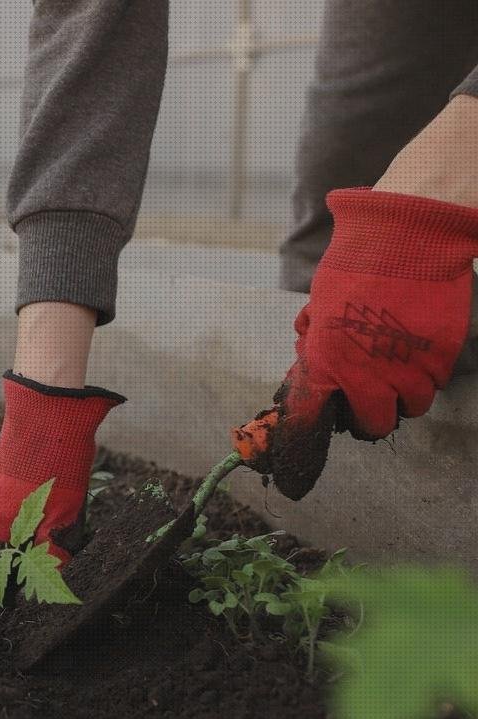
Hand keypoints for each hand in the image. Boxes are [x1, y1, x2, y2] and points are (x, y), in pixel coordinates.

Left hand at [241, 188, 477, 498]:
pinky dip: (423, 377)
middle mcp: (366, 373)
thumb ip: (315, 351)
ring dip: (399, 397)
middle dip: (366, 417)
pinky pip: (433, 385)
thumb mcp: (318, 311)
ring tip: (391, 368)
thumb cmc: (354, 270)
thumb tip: (308, 378)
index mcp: (325, 360)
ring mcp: (408, 367)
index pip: (307, 417)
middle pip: (371, 427)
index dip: (299, 442)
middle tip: (362, 399)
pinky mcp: (441, 357)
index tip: (293, 463)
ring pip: (408, 409)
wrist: (406, 239)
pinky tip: (413, 351)